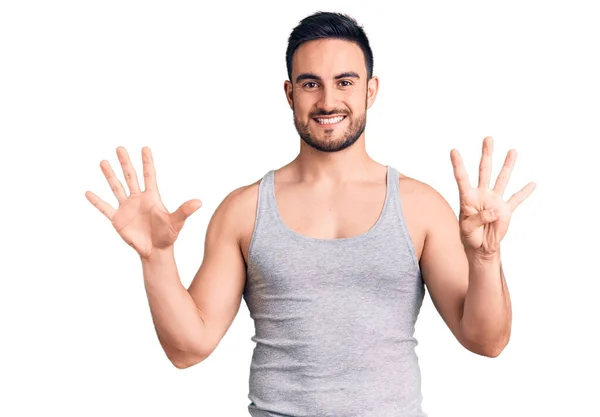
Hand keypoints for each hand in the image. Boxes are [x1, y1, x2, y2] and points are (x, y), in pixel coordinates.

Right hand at [85, 146, 201, 257]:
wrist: (156, 251)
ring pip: (117, 187)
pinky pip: (105, 208)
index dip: (147, 162)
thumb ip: (185, 211)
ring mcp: (127, 207)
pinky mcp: (118, 219)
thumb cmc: (168, 236)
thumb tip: (199, 202)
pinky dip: (97, 201)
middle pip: (131, 176)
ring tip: (103, 162)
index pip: (149, 175)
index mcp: (152, 197)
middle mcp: (138, 199)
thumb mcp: (177, 222)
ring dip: (110, 175)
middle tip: (120, 147)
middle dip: (125, 162)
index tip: (145, 148)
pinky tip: (88, 192)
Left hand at [450, 136, 535, 257]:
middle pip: (484, 170)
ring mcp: (495, 201)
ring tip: (512, 150)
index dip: (458, 165)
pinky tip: (533, 184)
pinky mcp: (506, 210)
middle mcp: (482, 195)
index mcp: (467, 198)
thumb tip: (494, 210)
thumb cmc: (469, 236)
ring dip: (507, 165)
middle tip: (488, 138)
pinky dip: (525, 192)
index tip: (453, 150)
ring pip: (502, 179)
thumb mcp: (467, 229)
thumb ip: (477, 219)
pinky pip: (517, 199)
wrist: (480, 246)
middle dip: (486, 154)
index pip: (462, 178)